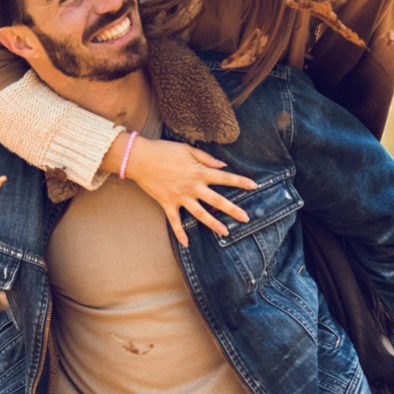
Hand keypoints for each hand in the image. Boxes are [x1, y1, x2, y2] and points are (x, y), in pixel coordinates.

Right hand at [124, 139, 256, 245]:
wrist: (139, 158)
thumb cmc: (163, 150)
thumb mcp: (187, 149)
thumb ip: (206, 158)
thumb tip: (223, 165)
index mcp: (199, 172)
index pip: (224, 178)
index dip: (240, 182)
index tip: (255, 186)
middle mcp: (192, 187)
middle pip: (217, 200)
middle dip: (233, 209)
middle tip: (246, 218)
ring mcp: (180, 197)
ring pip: (200, 214)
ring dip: (214, 224)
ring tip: (226, 232)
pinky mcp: (167, 204)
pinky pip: (175, 222)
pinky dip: (180, 233)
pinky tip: (187, 244)